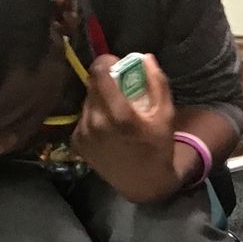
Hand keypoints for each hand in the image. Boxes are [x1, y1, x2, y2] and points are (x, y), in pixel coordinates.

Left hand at [72, 53, 176, 200]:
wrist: (143, 184)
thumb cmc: (158, 147)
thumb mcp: (166, 115)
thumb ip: (157, 83)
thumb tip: (144, 57)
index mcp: (119, 115)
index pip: (99, 72)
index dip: (106, 61)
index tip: (116, 64)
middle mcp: (96, 123)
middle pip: (92, 84)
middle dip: (105, 81)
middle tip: (119, 90)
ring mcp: (84, 134)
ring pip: (87, 99)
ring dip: (99, 98)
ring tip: (114, 111)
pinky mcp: (77, 142)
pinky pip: (83, 116)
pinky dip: (93, 115)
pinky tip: (106, 126)